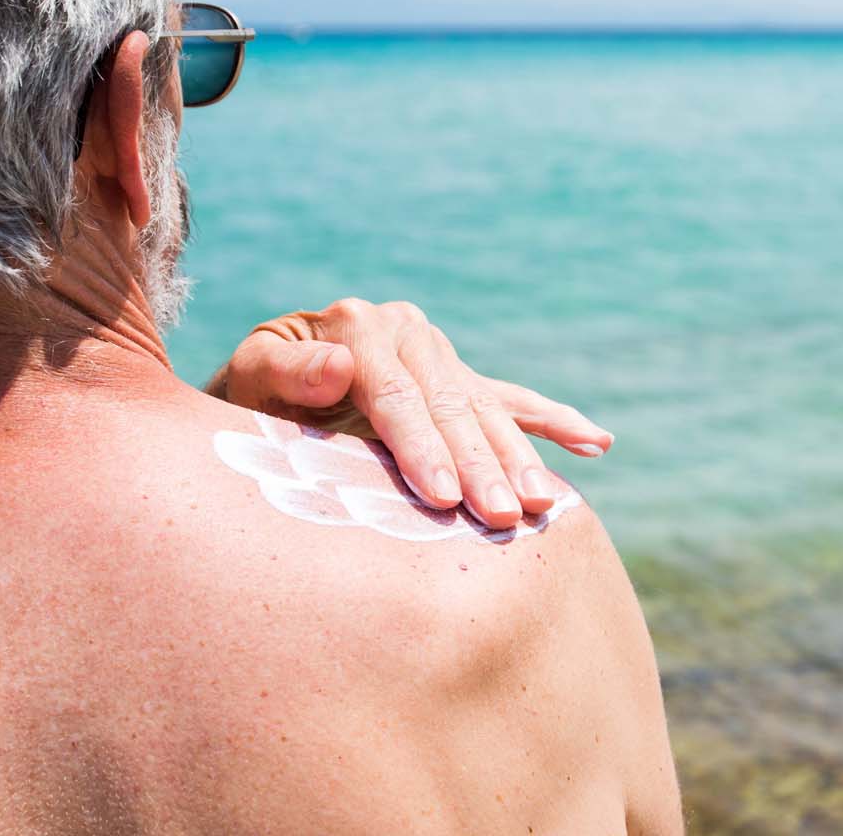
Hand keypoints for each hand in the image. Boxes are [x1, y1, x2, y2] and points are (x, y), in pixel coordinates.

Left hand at [205, 299, 613, 528]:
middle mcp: (407, 330)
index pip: (398, 395)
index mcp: (357, 326)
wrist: (257, 386)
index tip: (442, 497)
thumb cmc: (245, 395)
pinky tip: (597, 443)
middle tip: (504, 516)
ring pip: (486, 409)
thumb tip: (338, 365)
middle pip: (451, 405)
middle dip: (480, 464)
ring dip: (519, 457)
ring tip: (544, 503)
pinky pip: (511, 401)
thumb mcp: (247, 379)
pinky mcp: (457, 377)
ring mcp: (438, 353)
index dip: (421, 448)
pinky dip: (554, 422)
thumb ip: (286, 372)